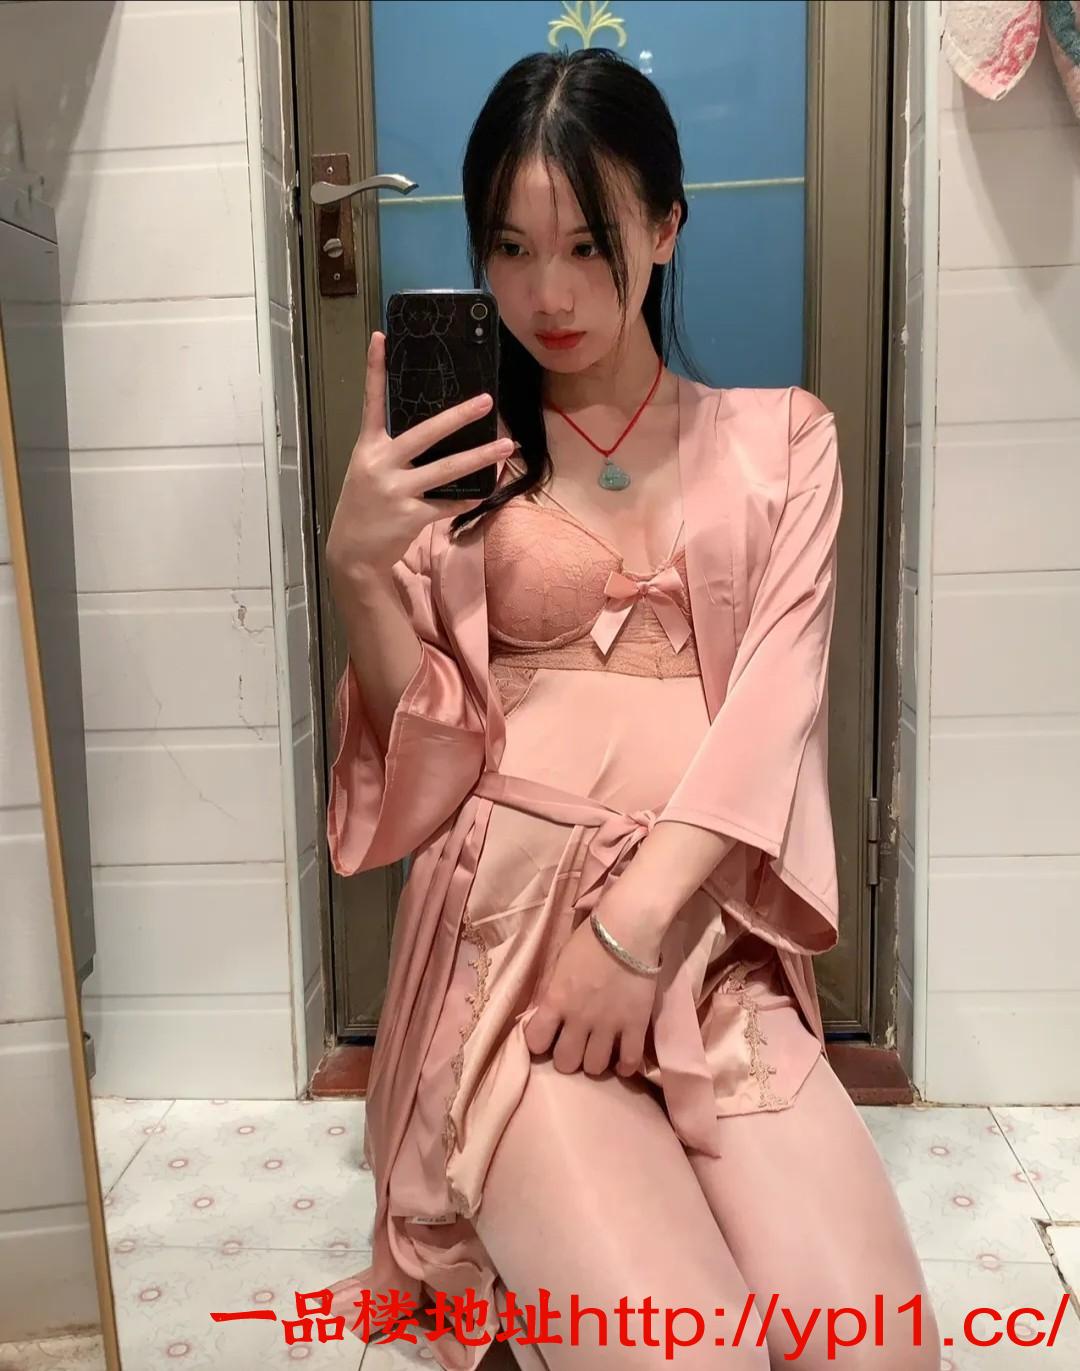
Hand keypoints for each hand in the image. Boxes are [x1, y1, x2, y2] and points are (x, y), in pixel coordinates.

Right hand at [325, 330, 514, 578]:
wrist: (351, 553)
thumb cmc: (364, 507)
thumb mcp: (368, 472)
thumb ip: (392, 452)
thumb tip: (431, 435)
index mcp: (368, 448)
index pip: (372, 402)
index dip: (375, 369)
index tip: (381, 337)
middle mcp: (381, 464)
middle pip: (426, 433)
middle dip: (459, 416)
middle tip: (487, 401)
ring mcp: (396, 491)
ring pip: (447, 470)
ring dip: (481, 458)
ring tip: (507, 446)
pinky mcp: (411, 516)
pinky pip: (448, 503)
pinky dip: (469, 497)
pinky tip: (487, 490)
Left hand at [523, 894, 664, 1077]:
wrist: (627, 928)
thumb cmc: (590, 939)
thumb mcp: (559, 965)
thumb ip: (553, 993)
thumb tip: (547, 1015)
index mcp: (557, 1001)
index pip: (535, 1042)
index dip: (539, 1042)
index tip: (547, 1037)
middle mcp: (579, 1019)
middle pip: (566, 1062)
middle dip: (567, 1057)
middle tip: (574, 1046)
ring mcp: (609, 1025)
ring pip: (595, 1067)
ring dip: (594, 1062)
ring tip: (598, 1051)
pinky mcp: (636, 1025)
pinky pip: (629, 1061)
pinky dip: (625, 1066)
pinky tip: (622, 1060)